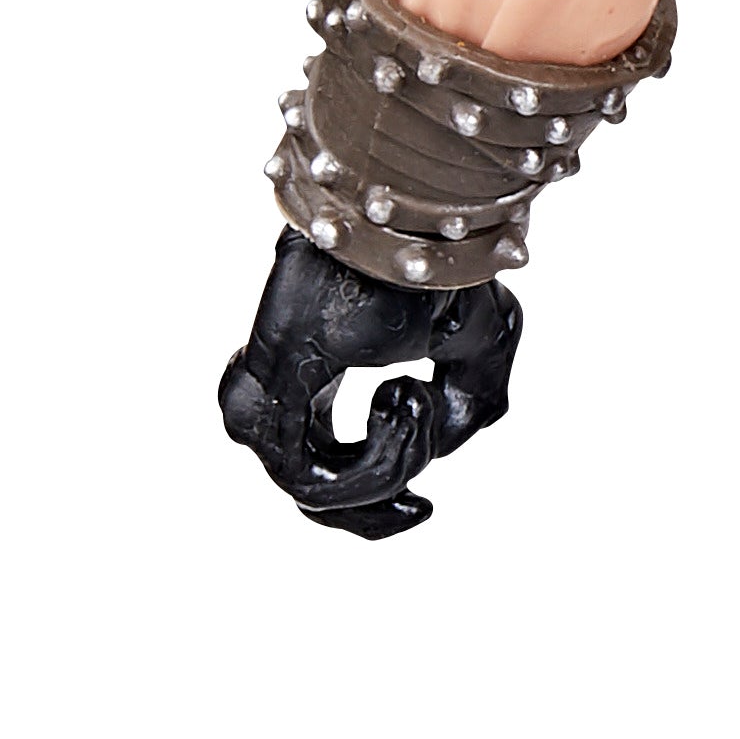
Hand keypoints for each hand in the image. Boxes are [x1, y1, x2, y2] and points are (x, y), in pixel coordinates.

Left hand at [218, 232, 522, 539]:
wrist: (413, 224)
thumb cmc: (439, 267)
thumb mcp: (474, 346)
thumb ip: (468, 407)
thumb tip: (439, 449)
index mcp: (313, 375)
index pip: (316, 469)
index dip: (373, 506)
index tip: (424, 507)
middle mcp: (279, 389)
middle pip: (305, 494)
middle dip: (370, 515)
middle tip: (421, 510)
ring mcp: (266, 389)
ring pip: (309, 490)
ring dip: (386, 468)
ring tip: (416, 401)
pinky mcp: (269, 387)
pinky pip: (307, 477)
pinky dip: (371, 462)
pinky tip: (405, 396)